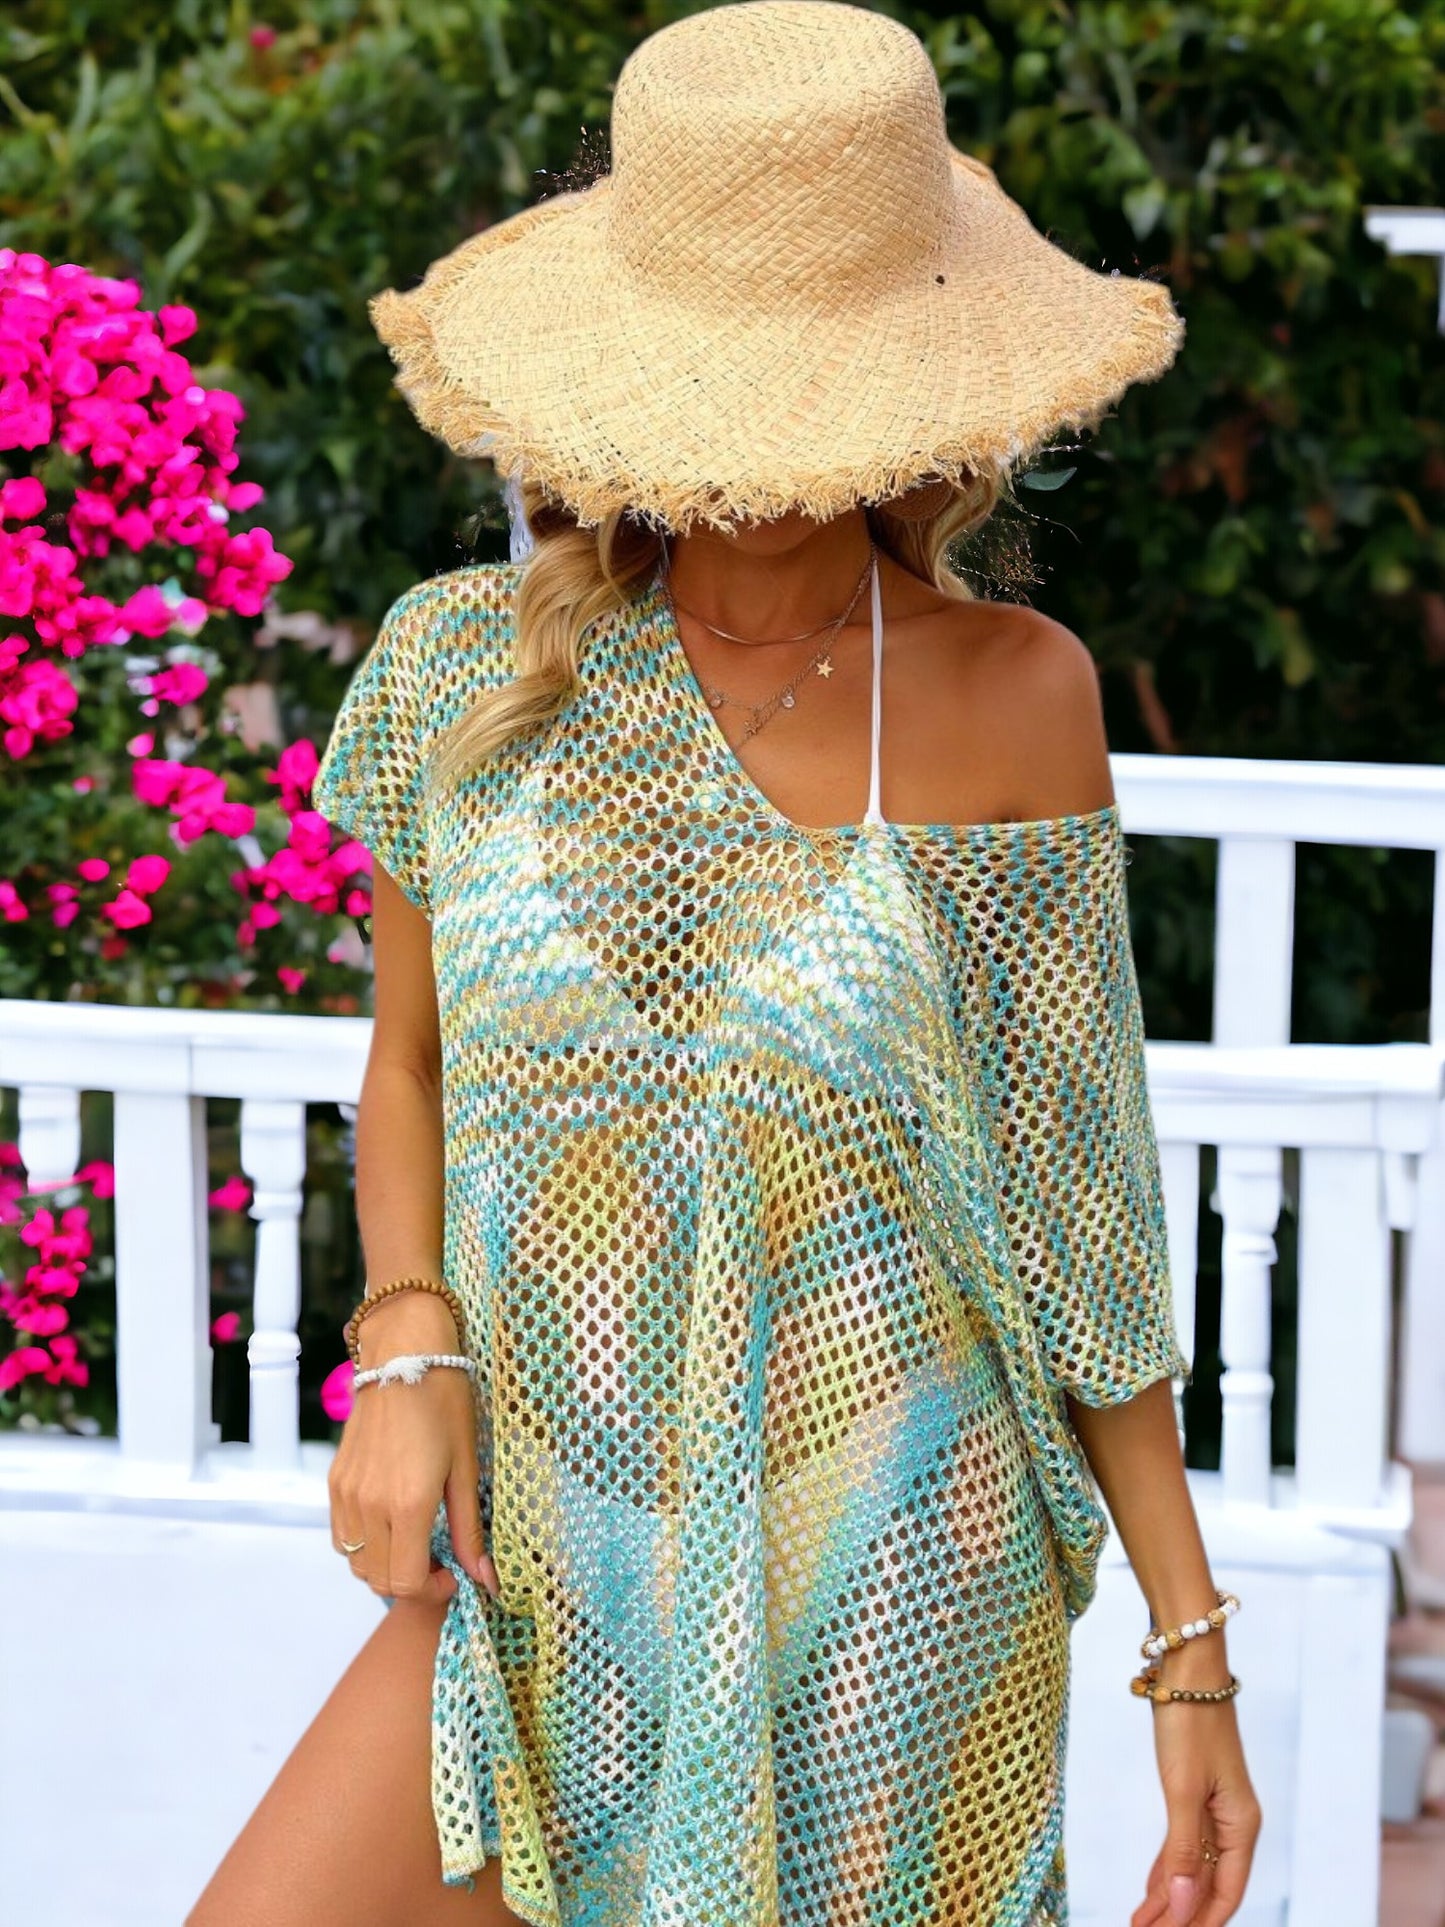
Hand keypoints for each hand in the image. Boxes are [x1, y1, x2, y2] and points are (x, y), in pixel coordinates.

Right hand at [327, 1292, 499, 1604]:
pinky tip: (391, 1521)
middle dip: (411, 1581)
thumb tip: (487, 1580)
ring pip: (356, 1562)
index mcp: (407, 1505)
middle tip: (438, 1560)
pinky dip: (364, 1544)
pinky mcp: (335, 1482)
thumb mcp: (467, 1467)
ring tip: (415, 1539)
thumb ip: (470, 1529)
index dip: (433, 1590)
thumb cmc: (445, 1404)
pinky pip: (341, 1536)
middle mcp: (369, 1505)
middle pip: (379, 1579)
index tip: (454, 1573)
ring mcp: (346, 1494)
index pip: (406, 1582)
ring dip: (385, 1564)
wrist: (404, 1356)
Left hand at [1131, 1676, 1260, 1925]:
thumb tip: (1183, 1907)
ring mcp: (1214, 1809)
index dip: (1198, 1921)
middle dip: (1180, 1914)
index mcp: (1241, 1826)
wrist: (1188, 1670)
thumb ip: (1184, 1850)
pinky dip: (1167, 1869)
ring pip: (1194, 1867)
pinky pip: (1184, 1845)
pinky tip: (1151, 1891)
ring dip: (1169, 1897)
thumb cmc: (1190, 1723)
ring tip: (1141, 1922)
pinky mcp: (1195, 1793)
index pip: (1225, 1893)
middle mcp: (1233, 1823)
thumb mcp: (1182, 1789)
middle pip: (1208, 1885)